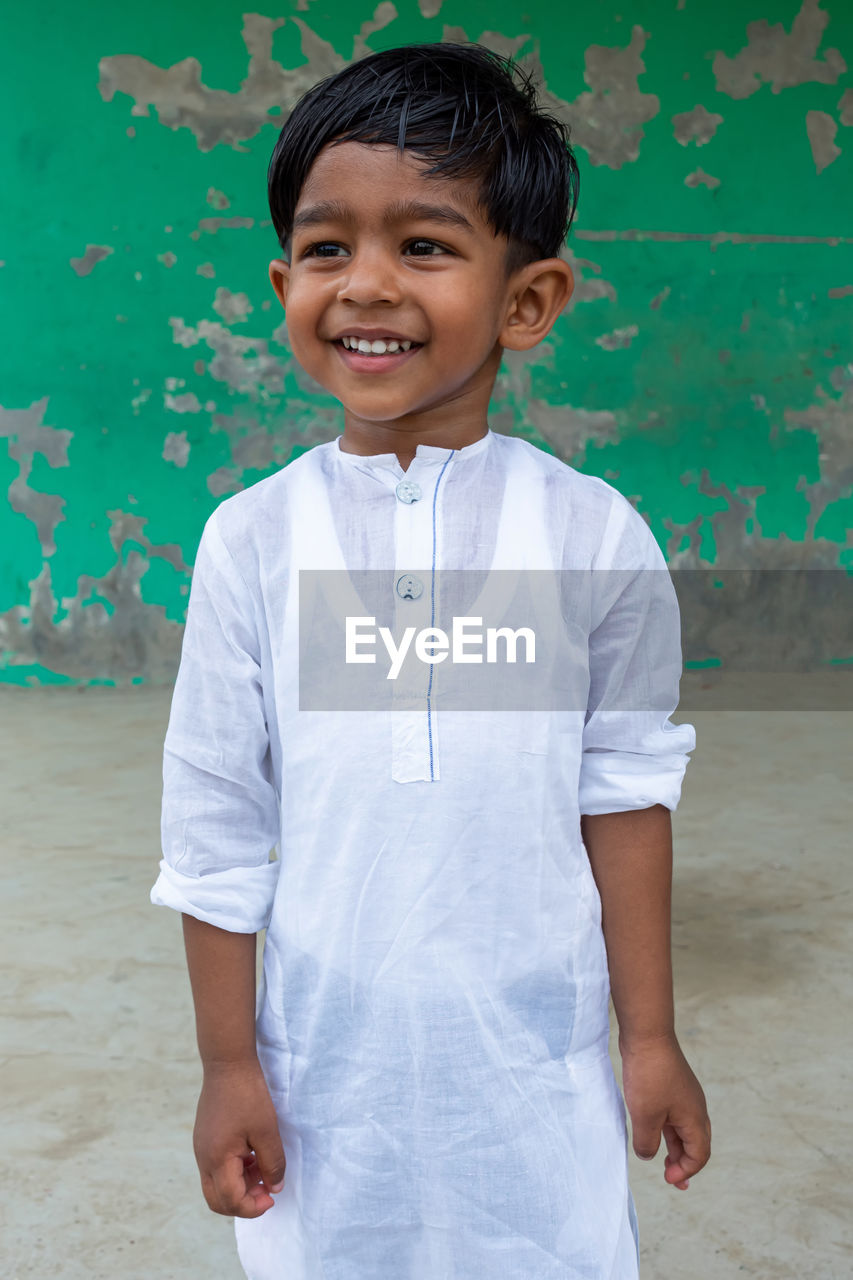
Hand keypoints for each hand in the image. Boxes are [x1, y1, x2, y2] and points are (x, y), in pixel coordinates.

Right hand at [192, 1059, 286, 1217]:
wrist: (228, 1063)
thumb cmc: (248, 1095)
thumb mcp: (267, 1130)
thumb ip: (272, 1163)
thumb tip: (274, 1188)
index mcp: (217, 1159)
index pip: (231, 1201)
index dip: (253, 1207)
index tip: (272, 1198)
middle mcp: (203, 1158)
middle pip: (217, 1200)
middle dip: (243, 1203)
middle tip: (266, 1191)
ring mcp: (201, 1148)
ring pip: (216, 1185)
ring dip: (239, 1187)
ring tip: (263, 1170)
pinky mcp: (205, 1138)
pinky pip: (216, 1167)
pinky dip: (234, 1172)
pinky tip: (252, 1156)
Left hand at [619, 1033, 710, 1189]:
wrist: (647, 1035)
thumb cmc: (649, 1075)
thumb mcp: (645, 1116)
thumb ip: (648, 1143)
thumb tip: (649, 1155)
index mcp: (694, 1118)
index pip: (700, 1155)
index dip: (686, 1171)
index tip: (667, 1178)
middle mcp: (694, 1108)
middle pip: (696, 1143)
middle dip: (685, 1164)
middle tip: (671, 1180)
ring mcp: (683, 1096)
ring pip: (683, 1129)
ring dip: (675, 1147)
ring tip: (664, 1163)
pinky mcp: (671, 1086)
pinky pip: (672, 1116)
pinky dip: (666, 1130)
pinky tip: (652, 1134)